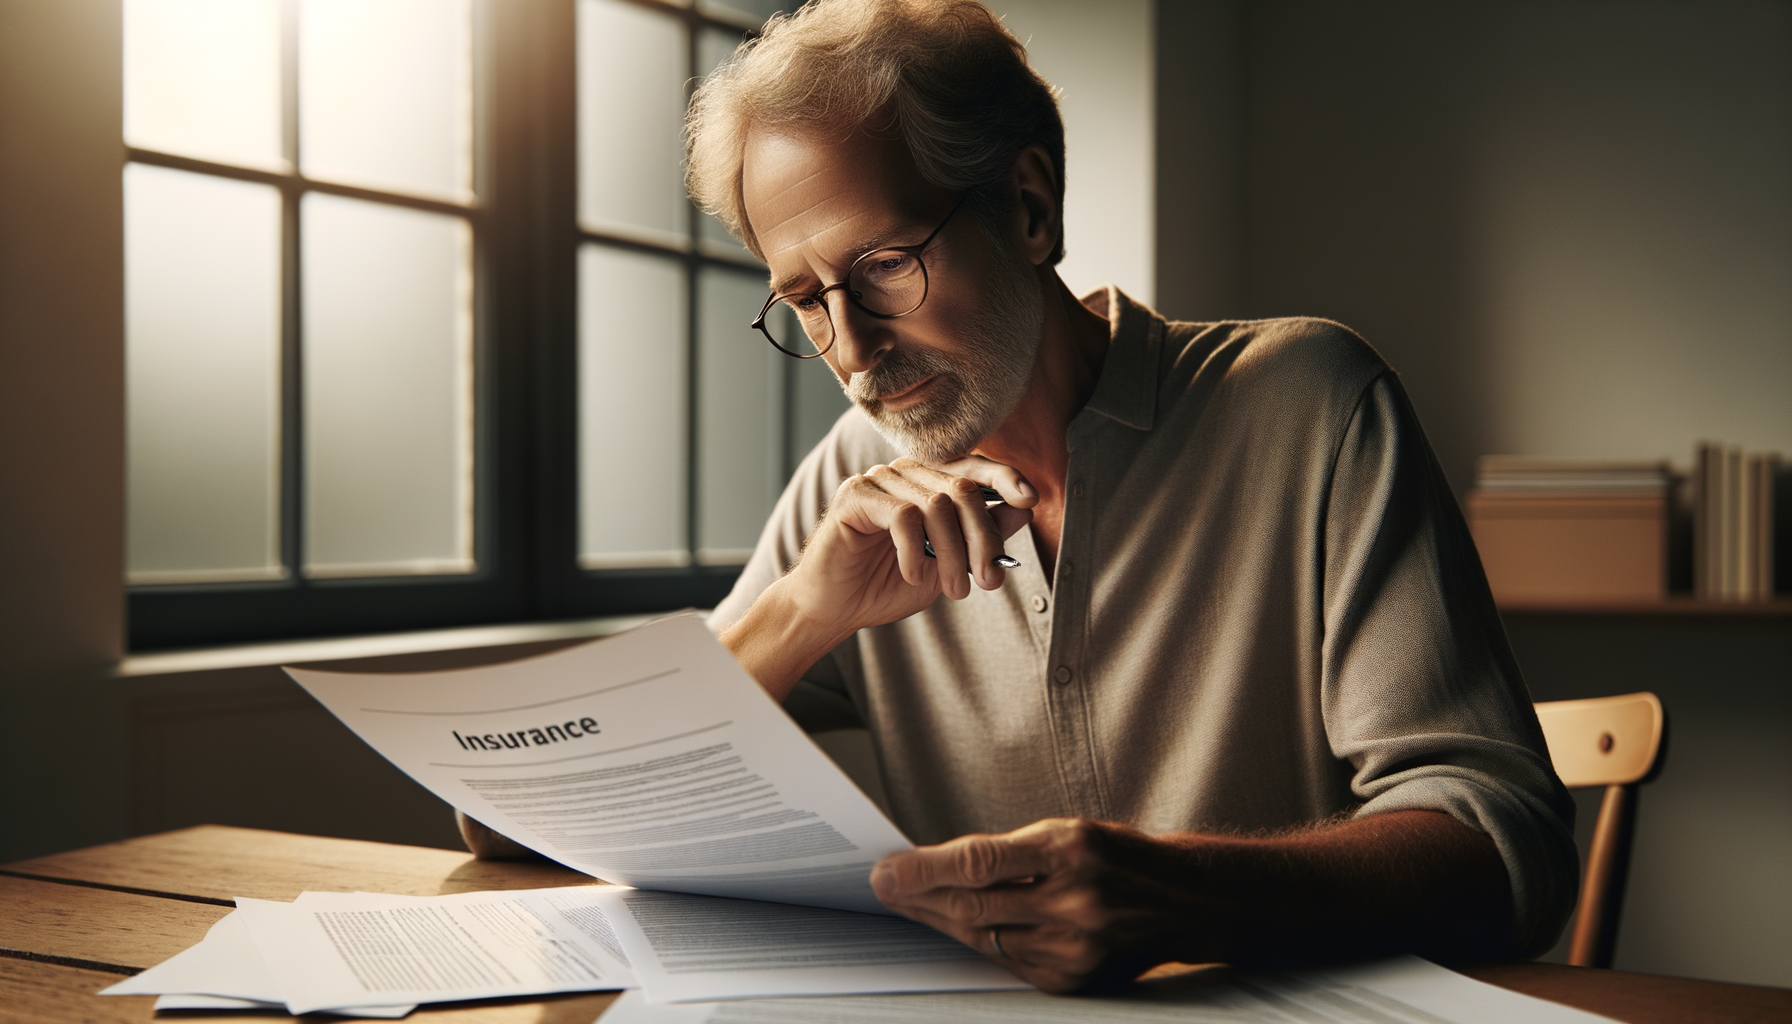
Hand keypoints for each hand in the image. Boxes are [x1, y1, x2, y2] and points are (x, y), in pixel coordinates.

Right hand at [785, 455, 1036, 637]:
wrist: (834, 608)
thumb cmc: (886, 584)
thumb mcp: (946, 564)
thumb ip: (980, 536)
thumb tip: (1024, 510)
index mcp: (927, 482)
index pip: (972, 467)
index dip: (1005, 478)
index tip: (1030, 499)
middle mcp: (904, 472)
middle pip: (962, 490)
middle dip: (983, 538)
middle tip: (989, 581)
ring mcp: (878, 479)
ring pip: (937, 505)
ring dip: (953, 554)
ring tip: (954, 591)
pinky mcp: (855, 496)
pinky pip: (904, 516)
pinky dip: (916, 552)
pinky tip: (913, 576)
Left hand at [870, 818, 1200, 991]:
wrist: (1185, 901)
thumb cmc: (1119, 857)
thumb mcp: (1069, 832)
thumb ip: (1008, 852)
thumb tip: (938, 865)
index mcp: (1072, 850)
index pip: (979, 862)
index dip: (924, 869)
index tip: (887, 869)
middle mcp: (1074, 902)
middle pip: (973, 905)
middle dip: (918, 897)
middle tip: (883, 886)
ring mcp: (1075, 948)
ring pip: (983, 938)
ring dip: (939, 920)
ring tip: (910, 904)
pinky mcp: (1072, 980)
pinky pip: (1007, 962)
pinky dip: (977, 942)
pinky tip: (955, 925)